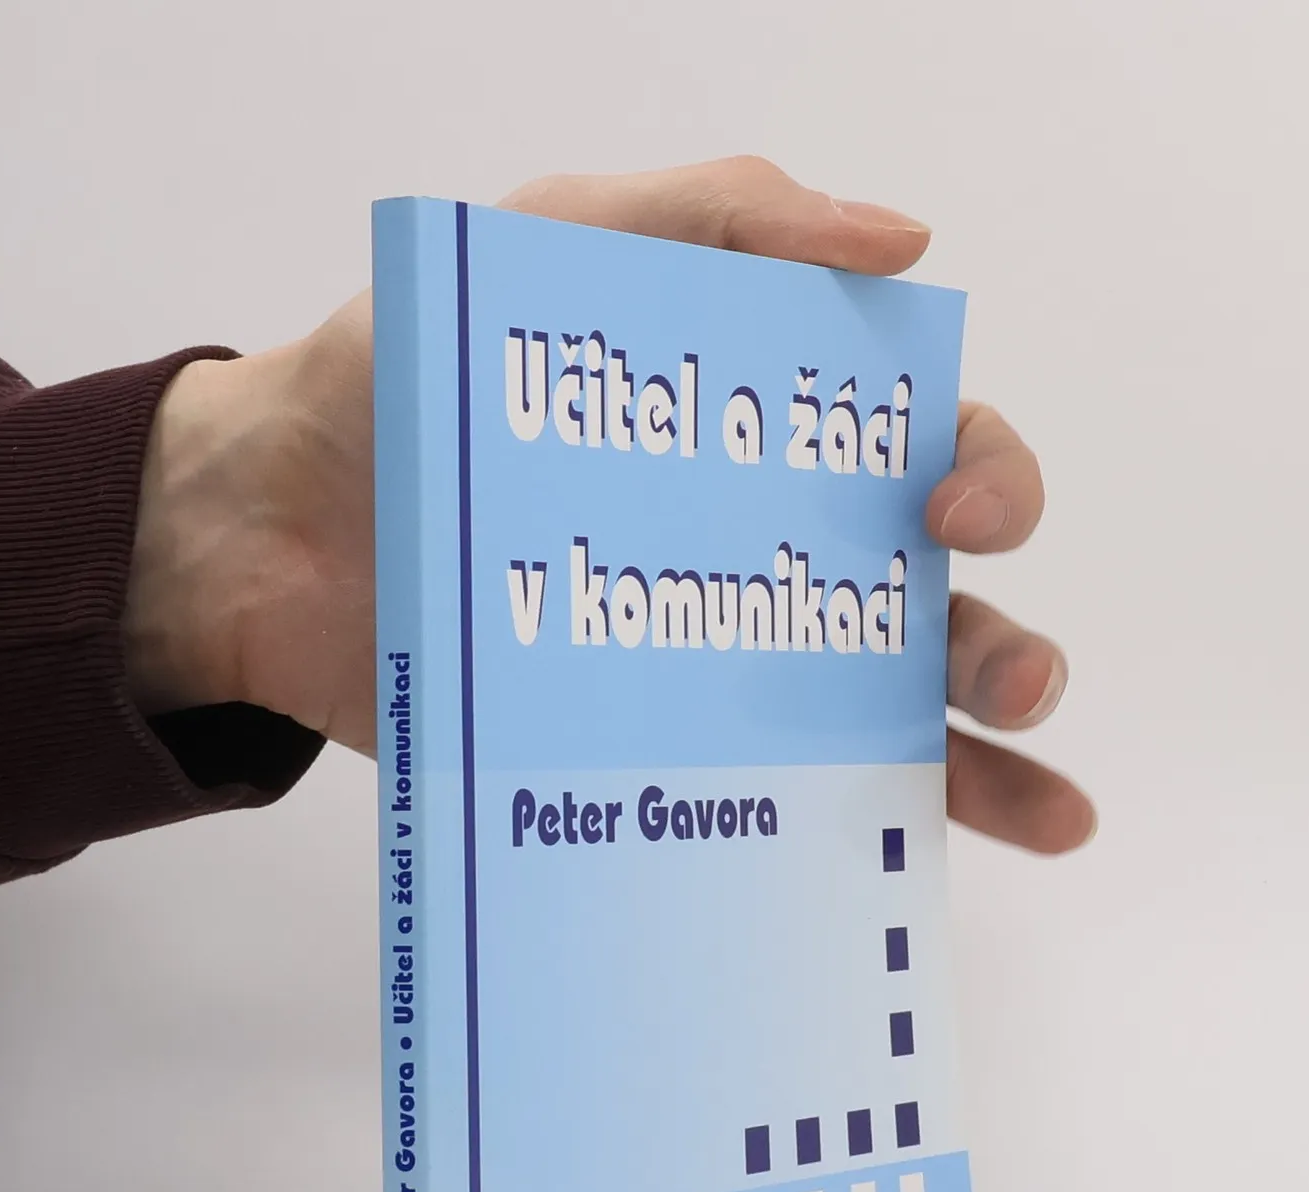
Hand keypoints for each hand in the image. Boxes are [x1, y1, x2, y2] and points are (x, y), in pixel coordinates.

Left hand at [125, 156, 1094, 854]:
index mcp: (768, 433)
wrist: (266, 534)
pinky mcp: (658, 754)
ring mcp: (720, 665)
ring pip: (895, 709)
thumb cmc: (399, 378)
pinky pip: (788, 798)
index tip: (952, 506)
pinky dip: (882, 825)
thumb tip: (902, 243)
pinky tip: (951, 858)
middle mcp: (766, 550)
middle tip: (1008, 668)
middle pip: (937, 596)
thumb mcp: (552, 249)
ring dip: (991, 745)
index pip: (927, 443)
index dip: (983, 472)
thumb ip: (716, 217)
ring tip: (1043, 790)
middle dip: (1004, 632)